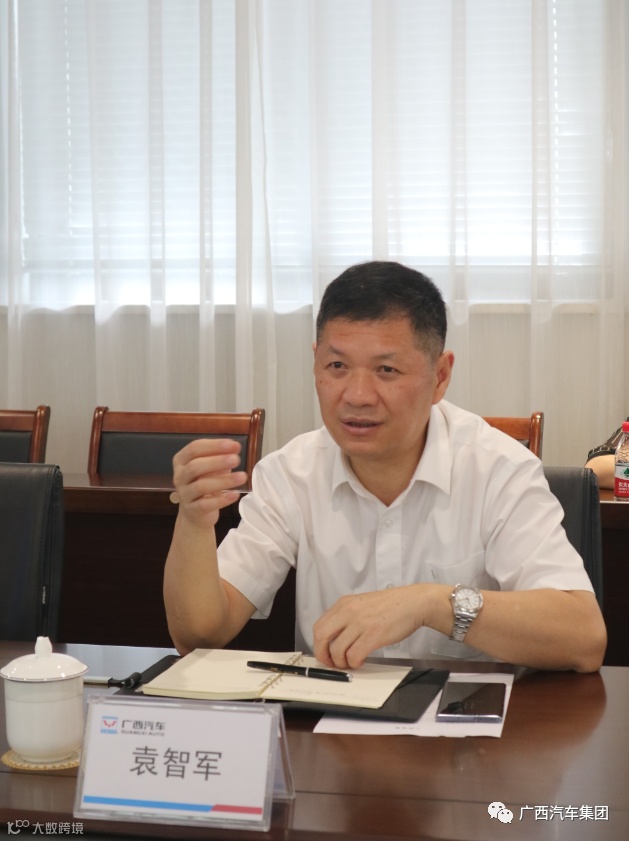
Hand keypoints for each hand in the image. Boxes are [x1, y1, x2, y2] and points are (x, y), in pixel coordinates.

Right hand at [171, 438, 247, 529]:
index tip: (234, 445)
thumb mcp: (211, 467)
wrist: (194, 513)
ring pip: (200, 486)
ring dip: (223, 481)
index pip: (194, 448)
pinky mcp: (192, 510)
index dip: (214, 445)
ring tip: (242, 476)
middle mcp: (179, 476)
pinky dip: (221, 500)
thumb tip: (235, 446)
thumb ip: (221, 456)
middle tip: (236, 459)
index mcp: (182, 460)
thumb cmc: (204, 483)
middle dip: (217, 462)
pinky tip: (235, 494)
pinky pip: (205, 505)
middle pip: (195, 466)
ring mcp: (184, 494)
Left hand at [312, 585, 430, 668]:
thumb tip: (335, 638)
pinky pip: (354, 655)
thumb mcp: (361, 604)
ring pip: (337, 650)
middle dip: (323, 655)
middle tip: (331, 663)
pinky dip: (354, 663)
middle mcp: (348, 612)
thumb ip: (347, 617)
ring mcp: (360, 623)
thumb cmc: (391, 605)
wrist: (412, 603)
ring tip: (350, 662)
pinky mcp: (372, 635)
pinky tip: (360, 661)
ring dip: (341, 662)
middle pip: (321, 637)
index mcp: (344, 604)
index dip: (318, 644)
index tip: (324, 653)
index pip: (319, 626)